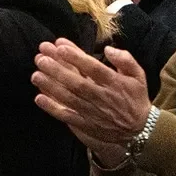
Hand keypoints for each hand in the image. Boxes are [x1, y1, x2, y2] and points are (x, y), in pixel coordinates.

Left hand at [31, 41, 154, 146]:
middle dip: (57, 70)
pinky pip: (67, 115)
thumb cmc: (136, 98)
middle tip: (41, 58)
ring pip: (69, 98)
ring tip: (36, 74)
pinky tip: (39, 98)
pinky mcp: (86, 124)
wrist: (140, 129)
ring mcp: (92, 112)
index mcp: (114, 83)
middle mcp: (101, 97)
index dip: (76, 57)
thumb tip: (108, 49)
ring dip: (50, 86)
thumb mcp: (138, 75)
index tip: (60, 46)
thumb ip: (125, 60)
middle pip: (76, 82)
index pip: (93, 68)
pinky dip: (53, 108)